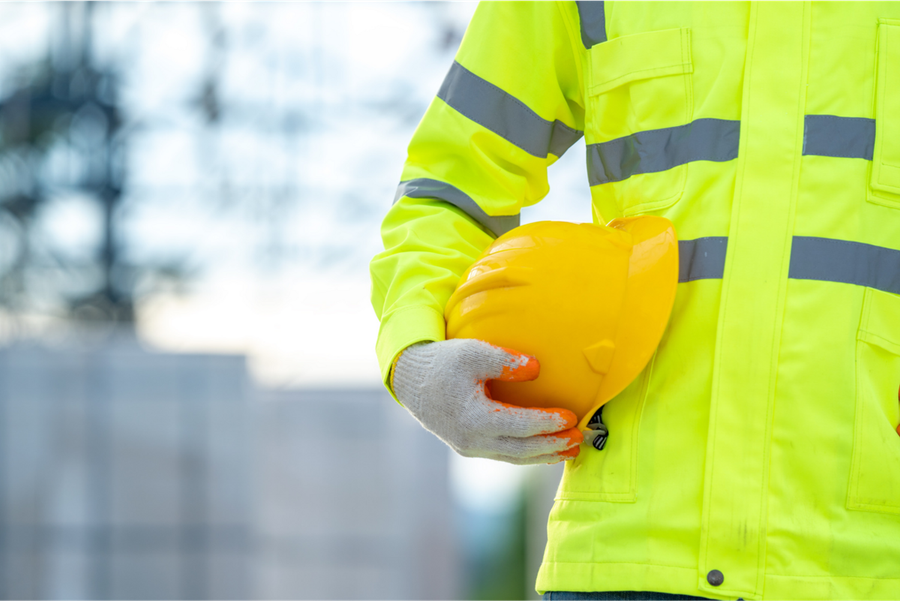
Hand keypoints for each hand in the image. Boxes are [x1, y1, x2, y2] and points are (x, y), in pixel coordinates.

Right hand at [392, 338, 581, 463]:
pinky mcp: (471, 448)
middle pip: (521, 449)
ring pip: (515, 457)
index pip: (520, 425)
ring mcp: (471, 448)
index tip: (571, 416)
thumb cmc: (443, 363)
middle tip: (580, 438)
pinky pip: (505, 455)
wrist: (412, 381)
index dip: (547, 422)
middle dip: (553, 446)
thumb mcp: (473, 353)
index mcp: (473, 418)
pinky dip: (528, 454)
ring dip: (544, 455)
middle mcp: (472, 441)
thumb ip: (505, 361)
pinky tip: (546, 450)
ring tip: (571, 449)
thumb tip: (536, 369)